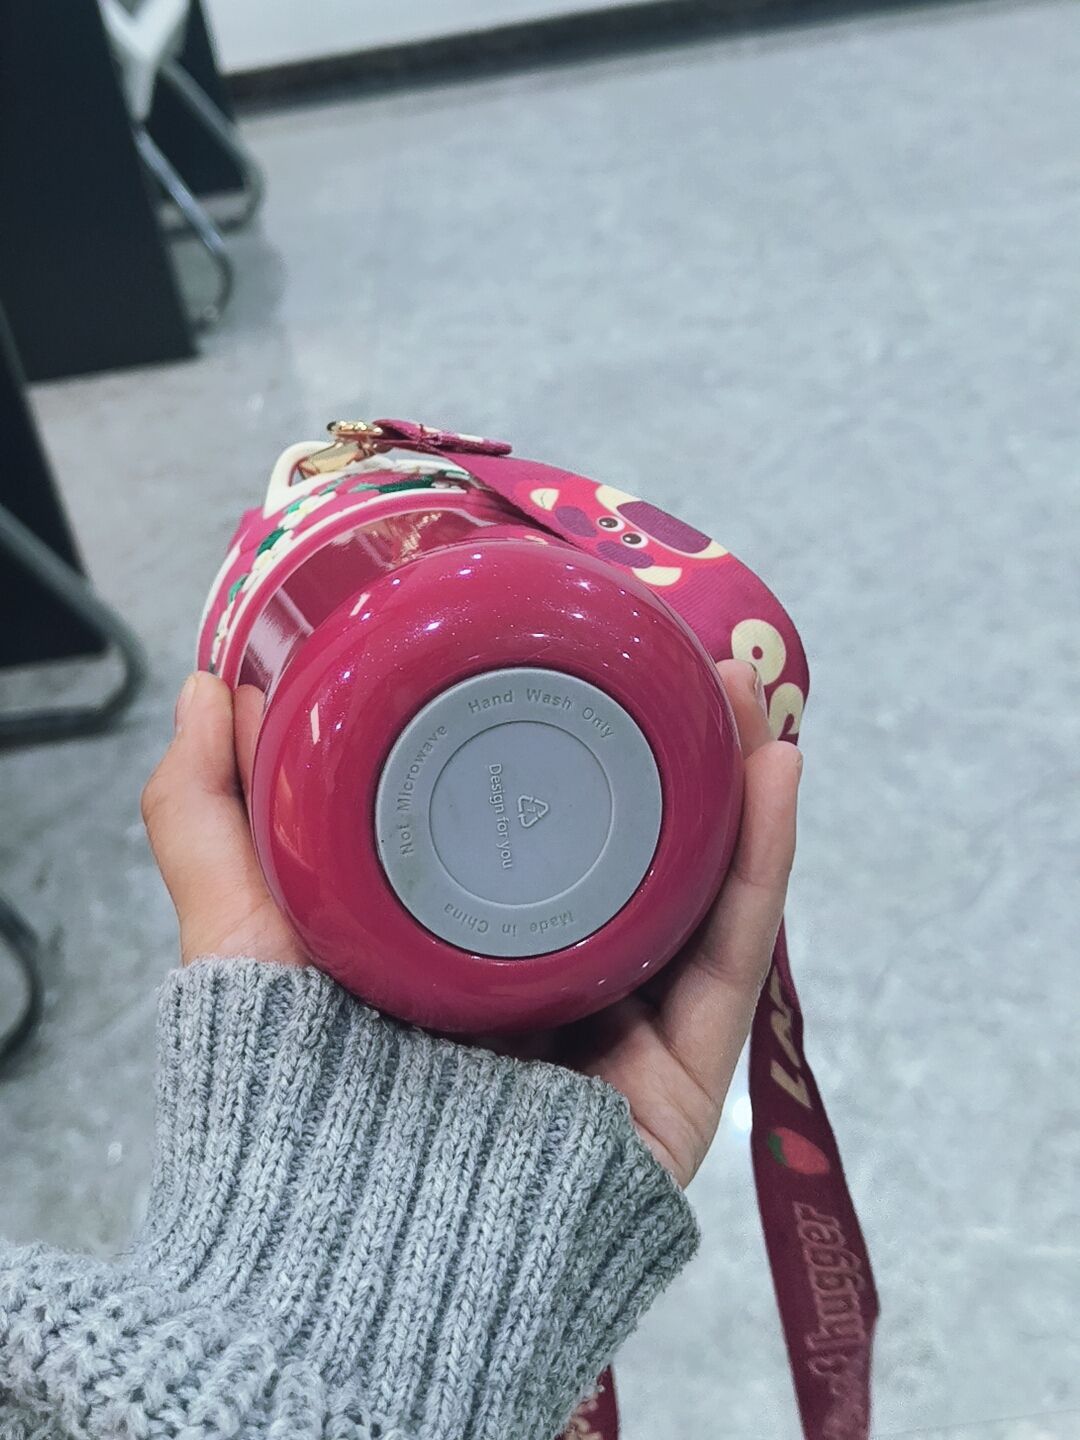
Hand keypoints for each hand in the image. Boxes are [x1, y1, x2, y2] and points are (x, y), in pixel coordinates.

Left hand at [143, 662, 799, 1187]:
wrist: (346, 1251)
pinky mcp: (677, 1083)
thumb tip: (204, 687)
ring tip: (747, 689)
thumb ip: (203, 811)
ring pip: (696, 892)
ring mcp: (619, 1032)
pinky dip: (764, 864)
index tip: (575, 649)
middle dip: (666, 751)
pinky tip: (781, 774)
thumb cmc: (286, 1092)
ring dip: (736, 785)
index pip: (529, 835)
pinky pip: (731, 960)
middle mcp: (545, 985)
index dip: (561, 743)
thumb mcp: (235, 926)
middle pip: (629, 852)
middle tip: (677, 654)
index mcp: (457, 950)